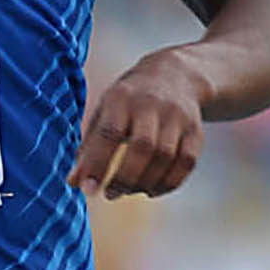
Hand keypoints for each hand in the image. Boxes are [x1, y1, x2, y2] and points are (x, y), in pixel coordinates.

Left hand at [69, 50, 204, 199]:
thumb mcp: (104, 113)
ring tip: (128, 191)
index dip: (97, 164)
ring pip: (166, 157)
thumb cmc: (128, 102)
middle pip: (143, 147)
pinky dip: (168, 183)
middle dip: (125, 178)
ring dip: (145, 183)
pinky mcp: (195, 130)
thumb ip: (88, 147)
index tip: (88, 189)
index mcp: (122, 97)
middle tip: (110, 194)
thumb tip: (73, 183)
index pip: (109, 133)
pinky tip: (150, 190)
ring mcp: (177, 117)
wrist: (176, 75)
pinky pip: (187, 163)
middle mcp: (152, 104)